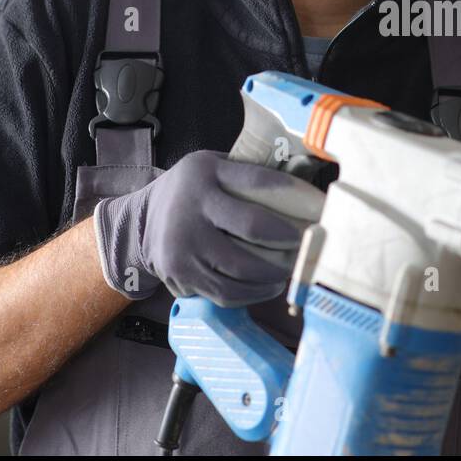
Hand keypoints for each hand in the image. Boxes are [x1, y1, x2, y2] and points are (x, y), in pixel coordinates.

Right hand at [95, 151, 324, 305]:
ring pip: (240, 269)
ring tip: (288, 271)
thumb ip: (249, 172)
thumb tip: (306, 177)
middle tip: (305, 247)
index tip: (318, 209)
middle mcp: (190, 208)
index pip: (257, 181)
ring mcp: (182, 245)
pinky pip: (224, 293)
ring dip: (273, 275)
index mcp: (204, 173)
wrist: (141, 218)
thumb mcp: (214, 166)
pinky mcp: (179, 275)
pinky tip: (266, 287)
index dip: (292, 194)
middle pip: (253, 228)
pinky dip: (252, 294)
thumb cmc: (195, 190)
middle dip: (288, 241)